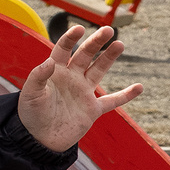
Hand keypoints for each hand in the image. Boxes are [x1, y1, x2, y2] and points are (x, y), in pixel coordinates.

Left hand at [17, 23, 143, 151]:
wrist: (39, 139)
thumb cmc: (31, 115)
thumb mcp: (30, 95)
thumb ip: (38, 77)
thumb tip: (50, 61)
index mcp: (55, 72)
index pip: (63, 50)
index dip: (71, 39)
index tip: (79, 29)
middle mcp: (71, 78)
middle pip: (85, 55)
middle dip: (96, 42)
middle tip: (108, 30)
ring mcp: (83, 92)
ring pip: (99, 70)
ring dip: (109, 57)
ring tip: (119, 44)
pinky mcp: (93, 109)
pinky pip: (112, 101)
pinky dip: (126, 95)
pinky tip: (139, 87)